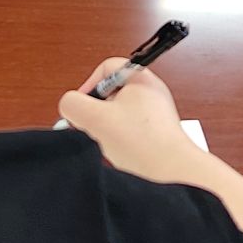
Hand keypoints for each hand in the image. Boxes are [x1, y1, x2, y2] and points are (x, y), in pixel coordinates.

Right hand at [56, 59, 201, 183]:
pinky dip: (120, 140)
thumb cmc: (144, 143)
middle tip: (93, 126)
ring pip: (119, 114)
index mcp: (140, 78)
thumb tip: (69, 105)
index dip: (89, 85)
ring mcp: (156, 114)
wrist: (173, 174)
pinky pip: (131, 131)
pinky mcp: (158, 134)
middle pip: (111, 93)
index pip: (106, 68)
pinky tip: (120, 153)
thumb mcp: (95, 118)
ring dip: (107, 128)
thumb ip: (73, 105)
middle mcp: (151, 92)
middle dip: (96, 111)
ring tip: (110, 142)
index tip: (82, 107)